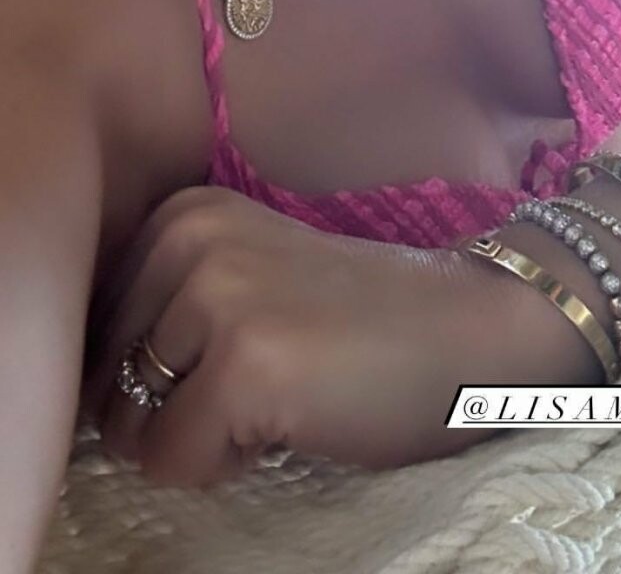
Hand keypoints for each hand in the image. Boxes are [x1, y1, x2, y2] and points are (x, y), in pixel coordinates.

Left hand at [80, 186, 524, 486]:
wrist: (469, 330)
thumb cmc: (361, 320)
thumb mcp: (248, 275)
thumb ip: (170, 304)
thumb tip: (92, 388)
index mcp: (184, 211)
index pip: (99, 334)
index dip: (167, 372)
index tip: (249, 347)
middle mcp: (188, 238)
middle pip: (110, 383)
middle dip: (176, 409)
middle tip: (270, 378)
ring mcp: (214, 298)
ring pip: (134, 429)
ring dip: (200, 438)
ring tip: (277, 396)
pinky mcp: (242, 365)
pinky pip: (173, 463)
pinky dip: (224, 466)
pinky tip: (290, 422)